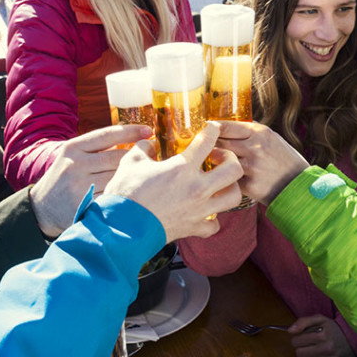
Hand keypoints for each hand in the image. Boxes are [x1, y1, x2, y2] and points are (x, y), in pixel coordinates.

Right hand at [30, 124, 151, 237]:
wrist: (42, 208)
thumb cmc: (65, 179)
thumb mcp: (72, 157)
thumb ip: (96, 148)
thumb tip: (133, 139)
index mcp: (73, 148)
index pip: (108, 134)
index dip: (131, 131)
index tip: (149, 131)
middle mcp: (75, 164)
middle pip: (118, 157)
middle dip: (139, 158)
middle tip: (152, 159)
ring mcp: (79, 186)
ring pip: (119, 178)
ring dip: (135, 178)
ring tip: (147, 178)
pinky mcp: (85, 206)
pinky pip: (114, 197)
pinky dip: (127, 196)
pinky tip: (136, 196)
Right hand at [104, 122, 242, 240]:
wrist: (122, 228)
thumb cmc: (125, 194)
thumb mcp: (131, 162)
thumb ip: (143, 148)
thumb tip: (148, 144)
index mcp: (182, 168)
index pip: (208, 141)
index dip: (212, 130)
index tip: (212, 129)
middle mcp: (197, 188)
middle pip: (234, 169)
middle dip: (231, 159)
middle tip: (218, 158)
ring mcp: (199, 210)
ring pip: (234, 196)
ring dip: (230, 187)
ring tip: (218, 183)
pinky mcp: (193, 228)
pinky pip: (214, 225)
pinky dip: (213, 218)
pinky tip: (204, 211)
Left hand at [214, 121, 308, 204]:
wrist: (298, 185)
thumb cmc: (283, 159)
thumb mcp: (271, 138)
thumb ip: (249, 132)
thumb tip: (224, 127)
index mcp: (260, 132)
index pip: (226, 127)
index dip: (211, 129)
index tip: (205, 131)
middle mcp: (255, 148)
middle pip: (219, 143)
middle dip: (211, 146)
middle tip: (205, 149)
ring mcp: (252, 167)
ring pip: (221, 161)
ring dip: (215, 163)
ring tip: (215, 164)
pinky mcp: (249, 186)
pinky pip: (228, 179)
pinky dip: (225, 179)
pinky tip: (225, 179)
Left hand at [289, 315, 356, 356]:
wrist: (356, 340)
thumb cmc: (335, 329)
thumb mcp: (320, 319)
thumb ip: (303, 322)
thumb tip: (289, 331)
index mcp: (323, 335)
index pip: (296, 342)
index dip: (297, 339)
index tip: (302, 338)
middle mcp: (328, 349)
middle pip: (299, 354)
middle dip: (301, 348)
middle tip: (308, 345)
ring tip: (314, 351)